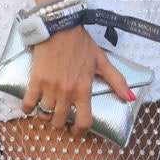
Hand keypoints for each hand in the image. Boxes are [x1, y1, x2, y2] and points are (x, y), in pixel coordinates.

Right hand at [22, 23, 134, 137]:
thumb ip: (117, 81)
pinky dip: (28, 108)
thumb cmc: (81, 44)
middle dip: (60, 123)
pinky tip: (30, 107)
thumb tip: (131, 97)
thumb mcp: (102, 61)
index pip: (83, 121)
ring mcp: (50, 87)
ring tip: (47, 110)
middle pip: (60, 121)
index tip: (75, 131)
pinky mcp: (36, 80)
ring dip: (45, 115)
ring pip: (45, 114)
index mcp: (83, 90)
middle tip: (60, 116)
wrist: (61, 27)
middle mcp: (67, 92)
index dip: (79, 131)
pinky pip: (29, 102)